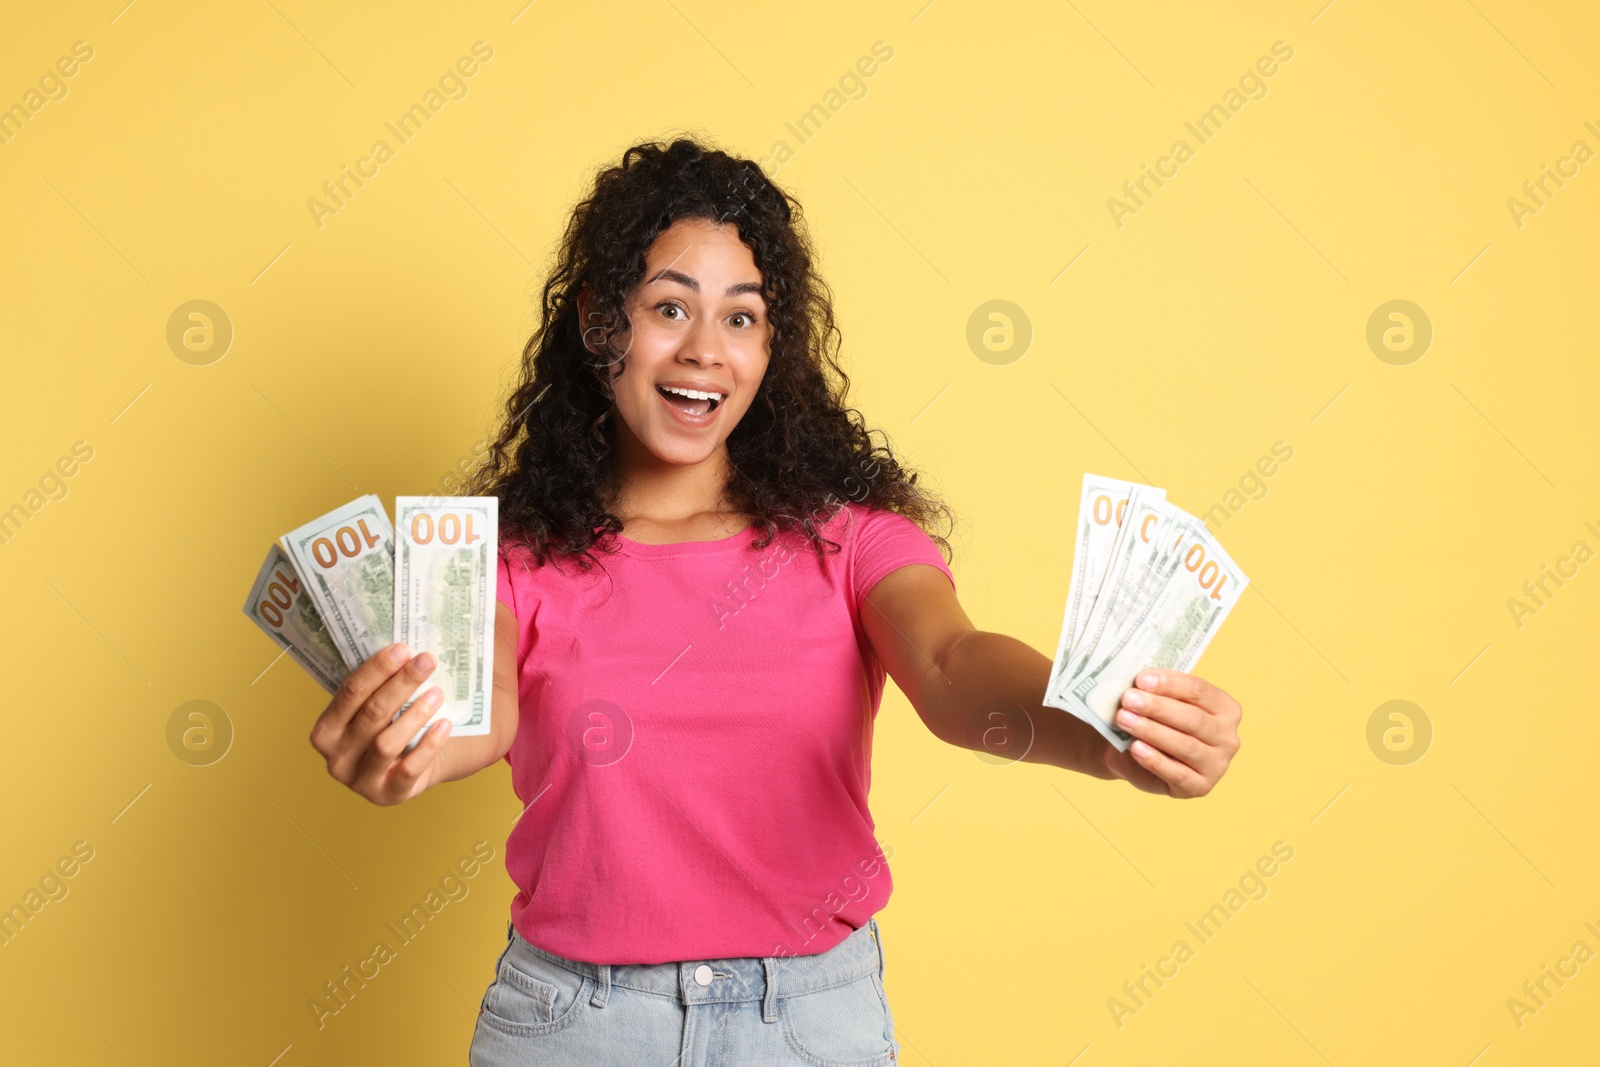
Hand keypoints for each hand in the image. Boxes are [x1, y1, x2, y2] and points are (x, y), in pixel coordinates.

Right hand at [309, 642, 452, 805]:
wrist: (409, 769)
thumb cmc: (389, 728)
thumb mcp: (375, 708)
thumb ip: (378, 684)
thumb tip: (406, 641)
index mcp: (326, 731)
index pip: (349, 693)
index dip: (377, 668)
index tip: (403, 648)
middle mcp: (336, 759)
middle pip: (371, 714)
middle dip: (401, 684)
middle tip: (426, 661)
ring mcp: (360, 782)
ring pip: (387, 743)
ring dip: (414, 714)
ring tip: (437, 693)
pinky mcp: (389, 796)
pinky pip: (409, 769)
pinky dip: (429, 745)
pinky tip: (444, 724)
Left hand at [1100, 669, 1240, 797]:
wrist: (1140, 757)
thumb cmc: (1156, 722)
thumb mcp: (1159, 703)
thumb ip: (1156, 692)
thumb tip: (1138, 683)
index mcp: (1225, 709)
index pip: (1199, 691)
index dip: (1169, 684)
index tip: (1141, 679)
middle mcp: (1227, 737)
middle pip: (1193, 719)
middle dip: (1157, 707)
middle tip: (1128, 699)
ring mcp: (1217, 765)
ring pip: (1185, 746)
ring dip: (1151, 731)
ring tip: (1123, 719)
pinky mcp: (1200, 787)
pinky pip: (1177, 773)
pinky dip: (1154, 760)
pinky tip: (1135, 748)